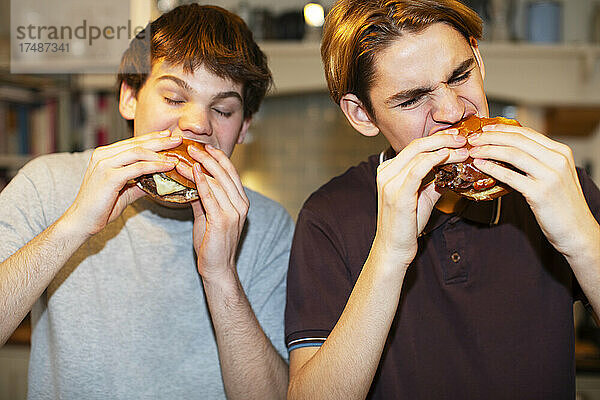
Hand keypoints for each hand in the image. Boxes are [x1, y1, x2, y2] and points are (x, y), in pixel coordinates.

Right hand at [63, 131, 181, 235]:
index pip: (132, 143)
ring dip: (160, 152)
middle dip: (160, 141)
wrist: (82, 221)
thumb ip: (139, 183)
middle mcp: (103, 156)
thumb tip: (158, 180)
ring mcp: (105, 165)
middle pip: (137, 144)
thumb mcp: (124, 190)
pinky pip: (138, 168)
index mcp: (104, 155)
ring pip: (138, 152)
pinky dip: (155, 166)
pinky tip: (168, 166)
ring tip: (176, 153)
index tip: (168, 136)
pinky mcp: (109, 177)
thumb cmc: (100, 207)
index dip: (151, 138)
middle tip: (178, 138)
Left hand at [176, 144, 248, 280]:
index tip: (205, 146)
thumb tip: (191, 181)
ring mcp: (234, 212)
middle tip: (191, 146)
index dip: (218, 157)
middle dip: (208, 157)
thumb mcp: (208, 215)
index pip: (231, 172)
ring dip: (199, 167)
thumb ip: (204, 198)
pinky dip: (200, 181)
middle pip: (225, 173)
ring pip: (217, 182)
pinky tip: (190, 171)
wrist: (217, 268)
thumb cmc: (212, 243)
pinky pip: (210, 196)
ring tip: (184, 157)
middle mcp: (241, 205)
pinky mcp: (222, 220)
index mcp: (241, 202)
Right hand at [371, 131, 468, 267]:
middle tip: (463, 138)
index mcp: (389, 171)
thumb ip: (433, 181)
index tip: (456, 138)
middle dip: (442, 139)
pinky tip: (448, 157)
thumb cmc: (406, 225)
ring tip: (463, 149)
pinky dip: (434, 159)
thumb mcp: (422, 197)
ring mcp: (389, 183)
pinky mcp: (397, 194)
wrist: (394, 248)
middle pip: (416, 146)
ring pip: (419, 155)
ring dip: (444, 149)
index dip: (437, 140)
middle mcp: (386, 173)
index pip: (415, 147)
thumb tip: (452, 170)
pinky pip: (417, 169)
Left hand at [469, 123, 598, 257]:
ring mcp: (549, 176)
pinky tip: (481, 166)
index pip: (527, 133)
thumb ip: (538, 160)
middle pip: (517, 140)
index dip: (503, 129)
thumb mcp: (555, 175)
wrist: (576, 230)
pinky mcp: (539, 193)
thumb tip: (508, 150)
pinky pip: (510, 176)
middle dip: (491, 137)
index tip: (485, 129)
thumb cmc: (561, 204)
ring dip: (489, 150)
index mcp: (561, 152)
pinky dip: (493, 169)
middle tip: (473, 138)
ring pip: (512, 154)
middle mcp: (557, 160)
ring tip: (474, 151)